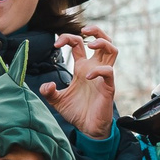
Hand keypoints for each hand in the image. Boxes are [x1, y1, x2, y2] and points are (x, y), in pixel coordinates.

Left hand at [42, 24, 119, 141]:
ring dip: (103, 42)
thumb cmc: (76, 113)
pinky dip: (99, 70)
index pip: (79, 44)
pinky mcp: (108, 87)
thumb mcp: (57, 101)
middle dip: (96, 30)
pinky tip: (88, 76)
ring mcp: (103, 77)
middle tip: (84, 29)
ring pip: (112, 50)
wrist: (88, 129)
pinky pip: (108, 72)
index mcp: (82, 68)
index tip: (56, 44)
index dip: (68, 38)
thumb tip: (46, 85)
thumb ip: (49, 92)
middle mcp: (94, 68)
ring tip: (91, 44)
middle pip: (103, 40)